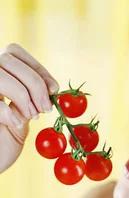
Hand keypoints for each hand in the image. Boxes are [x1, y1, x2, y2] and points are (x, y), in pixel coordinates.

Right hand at [0, 43, 58, 173]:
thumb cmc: (1, 144)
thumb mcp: (21, 118)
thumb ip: (30, 100)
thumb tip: (51, 88)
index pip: (14, 52)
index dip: (37, 68)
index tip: (54, 89)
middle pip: (8, 60)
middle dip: (34, 84)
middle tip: (45, 109)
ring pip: (0, 75)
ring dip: (22, 95)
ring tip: (30, 116)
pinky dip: (7, 110)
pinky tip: (15, 123)